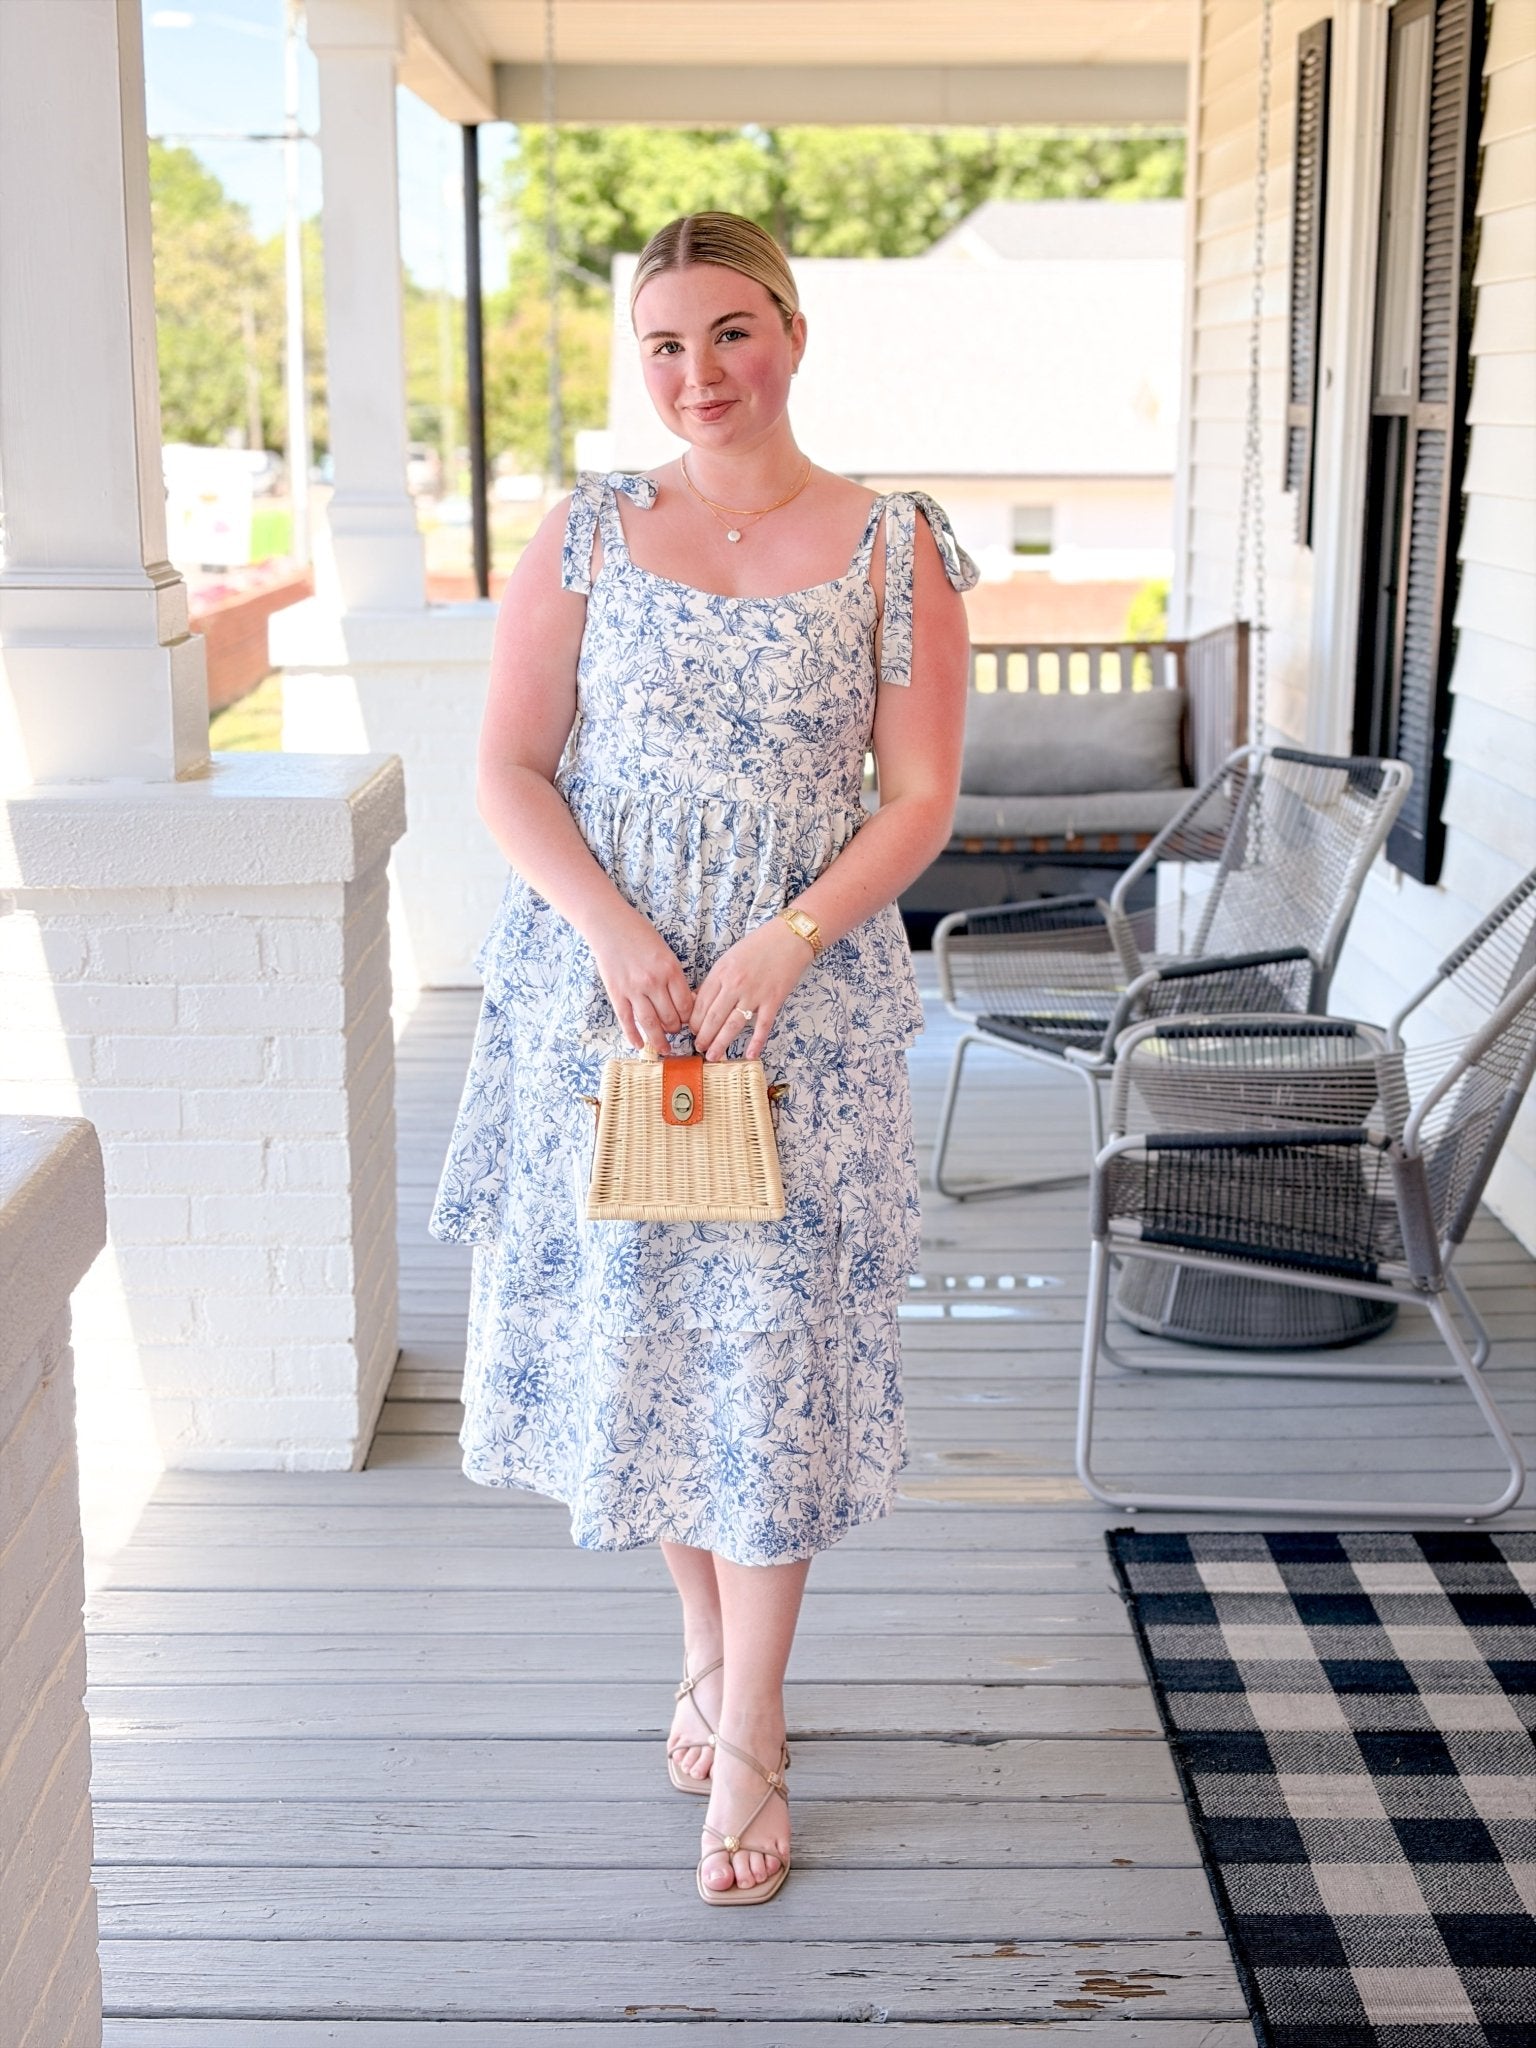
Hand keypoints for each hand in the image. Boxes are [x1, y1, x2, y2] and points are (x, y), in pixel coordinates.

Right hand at [587, 904, 694, 1050]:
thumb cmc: (640, 935)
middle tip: (675, 1032)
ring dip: (659, 1040)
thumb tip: (685, 1000)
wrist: (609, 925)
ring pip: (650, 1023)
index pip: (686, 1005)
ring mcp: (633, 989)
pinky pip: (627, 1020)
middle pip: (670, 1017)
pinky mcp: (616, 993)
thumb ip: (674, 976)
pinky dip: (633, 1035)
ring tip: (664, 1049)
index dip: (690, 1018)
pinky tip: (639, 1045)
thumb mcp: (665, 952)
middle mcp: (653, 982)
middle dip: (675, 1029)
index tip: (689, 1022)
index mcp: (670, 970)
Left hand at [689, 918, 813, 1060]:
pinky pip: (763, 1025)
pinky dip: (756, 1042)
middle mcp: (735, 984)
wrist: (790, 937)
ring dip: (721, 1043)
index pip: (701, 1003)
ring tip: (713, 1056)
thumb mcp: (729, 957)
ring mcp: (755, 993)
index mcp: (721, 972)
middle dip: (703, 1037)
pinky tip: (749, 1055)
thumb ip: (716, 979)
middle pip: (714, 1017)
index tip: (692, 1032)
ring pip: (733, 1025)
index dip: (695, 1021)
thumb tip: (700, 1001)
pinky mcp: (773, 1000)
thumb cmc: (759, 944)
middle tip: (699, 1048)